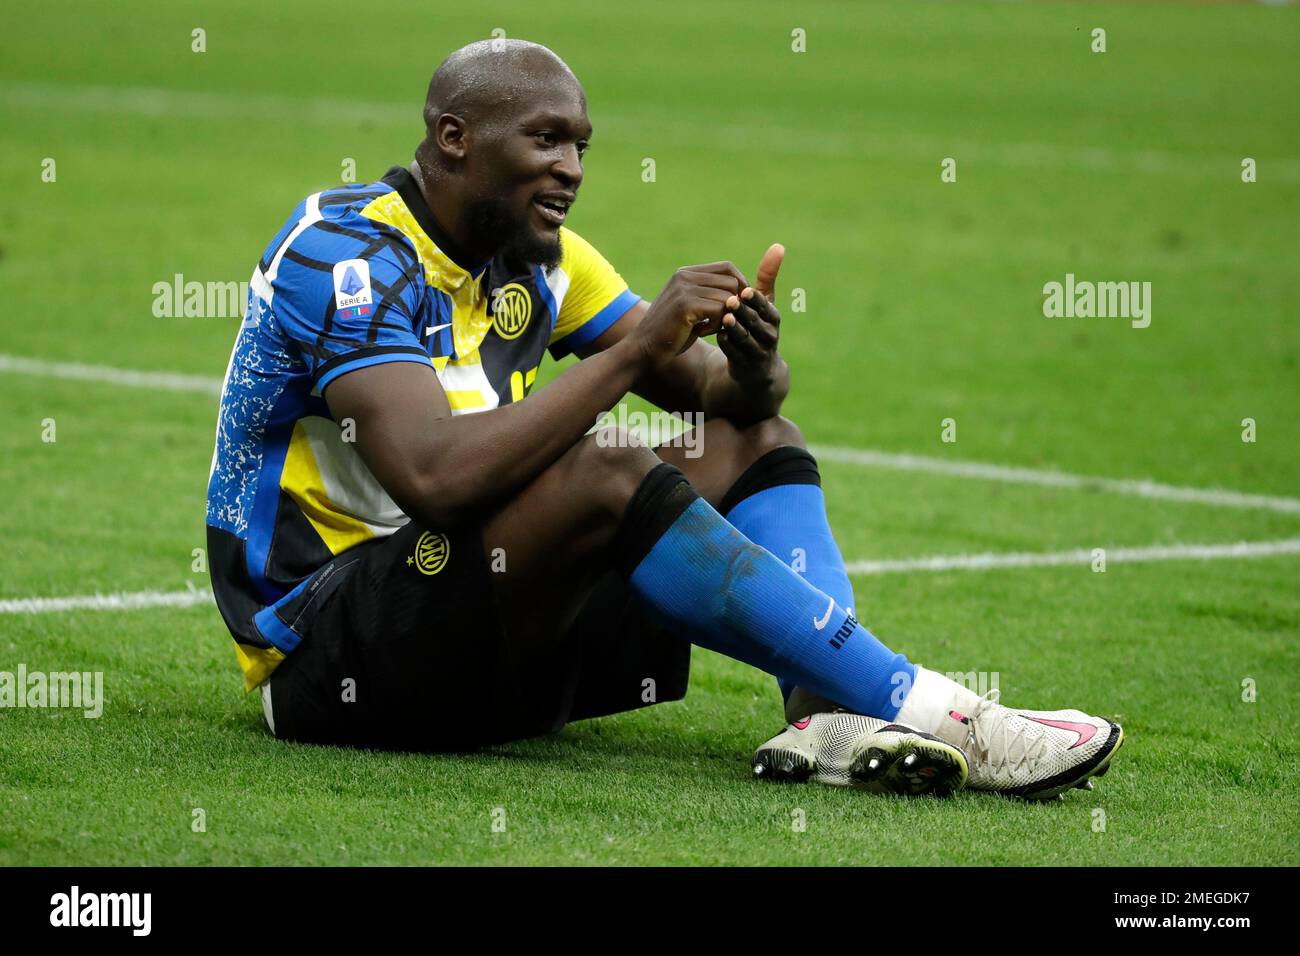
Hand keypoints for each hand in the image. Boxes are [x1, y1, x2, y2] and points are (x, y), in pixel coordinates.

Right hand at [630, 261, 747, 368]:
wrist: (644, 349)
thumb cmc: (672, 333)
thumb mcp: (692, 308)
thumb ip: (710, 296)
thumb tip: (744, 291)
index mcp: (686, 273)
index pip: (727, 267)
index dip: (740, 285)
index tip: (738, 306)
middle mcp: (685, 275)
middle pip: (732, 281)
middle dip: (734, 304)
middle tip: (721, 321)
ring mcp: (684, 288)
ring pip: (728, 297)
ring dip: (724, 317)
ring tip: (708, 328)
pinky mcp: (686, 305)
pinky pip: (720, 311)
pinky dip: (716, 325)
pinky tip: (701, 332)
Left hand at [717, 243, 783, 384]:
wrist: (756, 365)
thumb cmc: (758, 324)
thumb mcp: (764, 303)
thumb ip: (767, 276)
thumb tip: (778, 246)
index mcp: (773, 318)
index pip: (767, 307)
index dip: (757, 300)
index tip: (746, 290)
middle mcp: (769, 336)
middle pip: (757, 324)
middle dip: (745, 313)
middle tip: (731, 300)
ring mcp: (758, 353)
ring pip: (746, 340)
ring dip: (735, 329)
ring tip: (723, 318)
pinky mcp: (744, 365)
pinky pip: (734, 354)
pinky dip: (726, 344)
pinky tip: (714, 333)